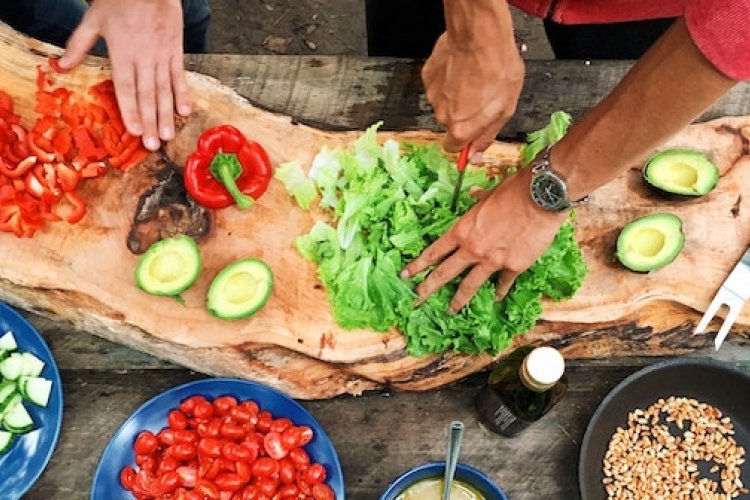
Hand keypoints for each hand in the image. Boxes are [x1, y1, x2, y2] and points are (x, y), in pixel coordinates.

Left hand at [59, 0, 190, 150]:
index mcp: (122, 52)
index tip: (134, 131)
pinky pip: (180, 76)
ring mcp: (162, 55)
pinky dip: (183, 93)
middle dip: (150, 121)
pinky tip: (185, 111)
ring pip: (164, 90)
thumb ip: (79, 44)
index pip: (126, 87)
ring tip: (167, 135)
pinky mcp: (176, 50)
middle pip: (147, 95)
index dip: (130, 110)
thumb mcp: (94, 19)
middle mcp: (144, 58)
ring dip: (167, 114)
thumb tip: (62, 66)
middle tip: (153, 145)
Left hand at [401, 168, 565, 311]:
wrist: (541, 197)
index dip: (418, 265)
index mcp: (462, 230)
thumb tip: (473, 195)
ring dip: (458, 300)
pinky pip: (503, 283)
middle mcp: (473, 249)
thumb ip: (478, 201)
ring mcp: (492, 260)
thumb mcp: (488, 194)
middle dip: (428, 288)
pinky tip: (496, 297)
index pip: (434, 252)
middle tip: (417, 299)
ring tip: (451, 310)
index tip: (406, 275)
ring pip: (469, 285)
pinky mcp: (514, 266)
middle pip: (444, 273)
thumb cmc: (513, 191)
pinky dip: (499, 290)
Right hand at [422, 31, 523, 158]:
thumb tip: (475, 156)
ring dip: (456, 96)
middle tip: (481, 97)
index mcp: (460, 128)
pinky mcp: (428, 76)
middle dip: (463, 114)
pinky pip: (438, 85)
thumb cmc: (497, 68)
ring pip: (444, 103)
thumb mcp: (505, 109)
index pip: (453, 148)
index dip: (465, 141)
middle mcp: (442, 115)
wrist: (480, 36)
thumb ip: (487, 136)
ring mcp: (432, 95)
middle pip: (450, 123)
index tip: (472, 133)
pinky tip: (462, 69)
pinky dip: (448, 80)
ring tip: (473, 79)